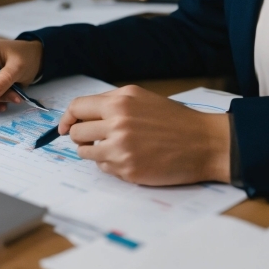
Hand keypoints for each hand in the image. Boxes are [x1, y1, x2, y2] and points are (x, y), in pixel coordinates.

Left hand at [59, 85, 230, 185]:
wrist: (204, 142)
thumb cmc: (175, 121)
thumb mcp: (142, 100)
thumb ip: (113, 105)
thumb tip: (82, 117)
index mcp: (121, 100)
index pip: (78, 106)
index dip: (68, 118)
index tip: (64, 127)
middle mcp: (118, 120)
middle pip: (76, 131)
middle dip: (80, 137)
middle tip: (94, 140)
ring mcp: (121, 146)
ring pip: (84, 152)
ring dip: (93, 152)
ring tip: (114, 149)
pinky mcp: (127, 168)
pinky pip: (102, 168)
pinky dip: (110, 165)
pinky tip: (129, 159)